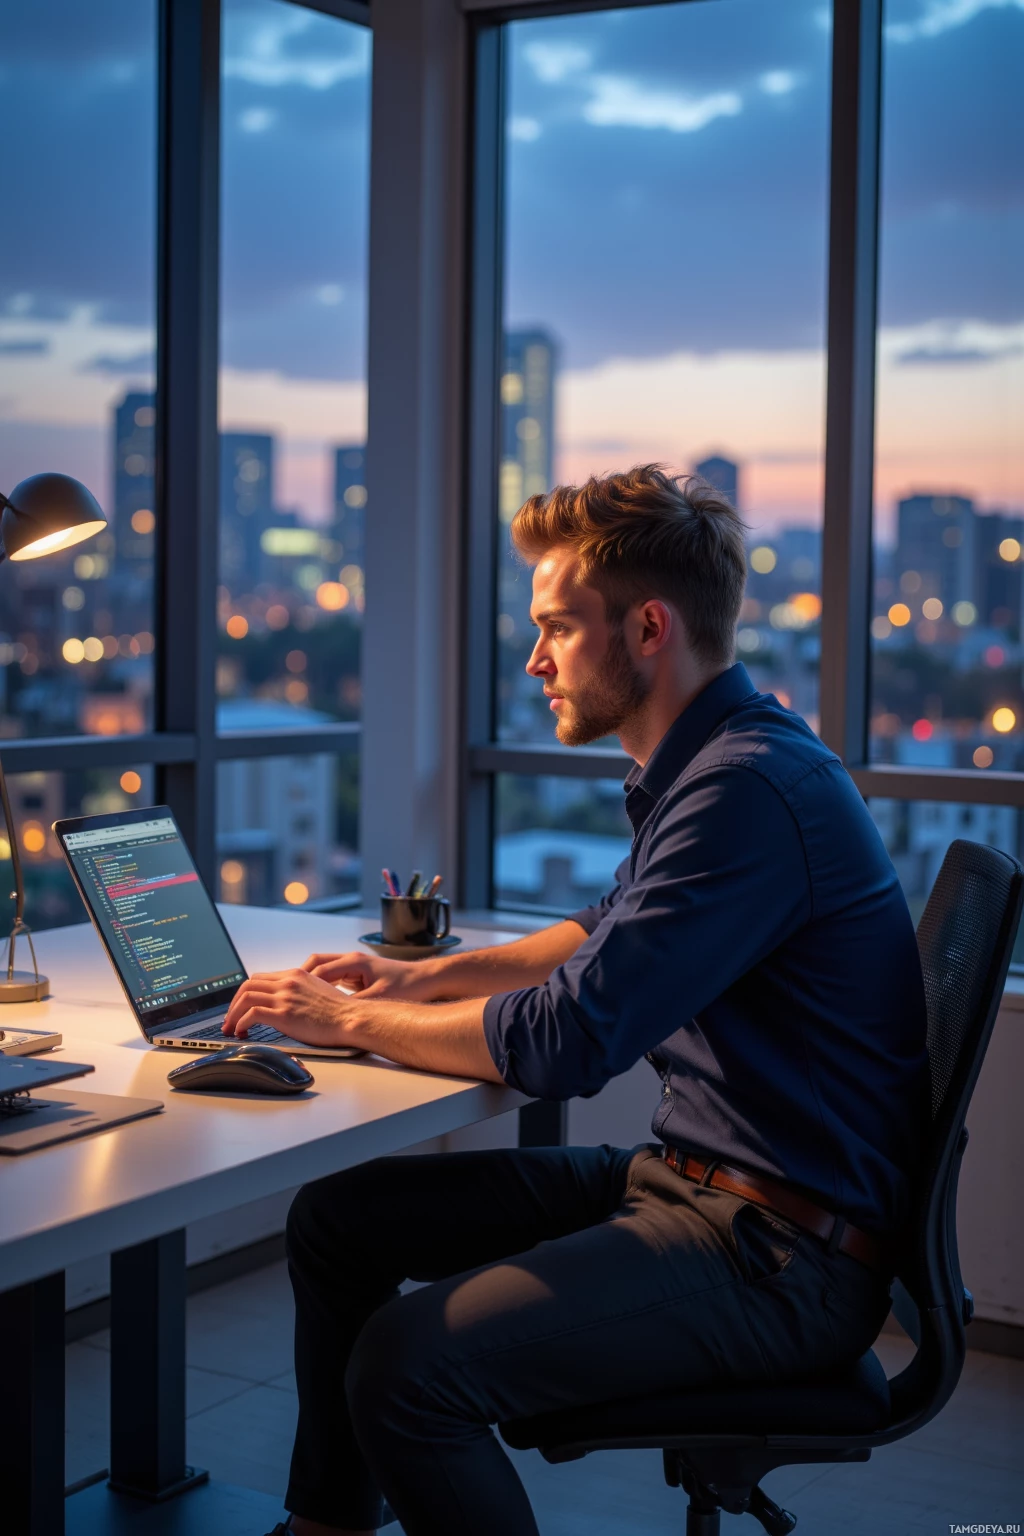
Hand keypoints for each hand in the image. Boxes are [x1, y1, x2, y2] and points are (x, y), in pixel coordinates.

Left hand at [222, 969, 353, 1046]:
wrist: (351, 1018)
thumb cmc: (340, 1011)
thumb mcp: (317, 990)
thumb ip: (299, 991)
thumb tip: (287, 1003)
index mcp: (295, 975)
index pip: (260, 978)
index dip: (246, 993)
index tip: (241, 1006)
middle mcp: (288, 982)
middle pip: (248, 985)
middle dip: (234, 1003)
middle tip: (230, 1019)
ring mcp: (285, 997)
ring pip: (246, 997)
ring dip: (233, 1014)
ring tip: (231, 1029)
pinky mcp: (284, 1014)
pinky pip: (252, 1014)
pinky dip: (241, 1023)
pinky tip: (242, 1032)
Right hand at [301, 950, 439, 1000]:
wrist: (428, 980)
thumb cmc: (408, 986)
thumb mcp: (380, 999)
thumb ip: (356, 1005)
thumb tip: (335, 1015)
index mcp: (355, 962)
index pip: (320, 970)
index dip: (304, 984)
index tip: (291, 996)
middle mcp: (352, 960)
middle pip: (316, 963)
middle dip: (301, 978)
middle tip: (288, 994)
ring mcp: (355, 965)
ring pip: (323, 969)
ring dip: (310, 982)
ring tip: (298, 999)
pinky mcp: (359, 974)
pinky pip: (333, 977)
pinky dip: (322, 986)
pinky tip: (318, 1001)